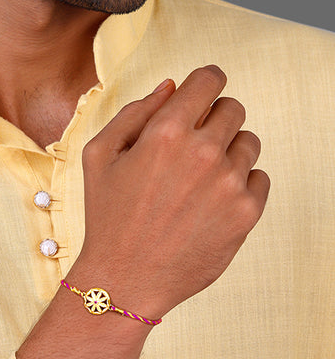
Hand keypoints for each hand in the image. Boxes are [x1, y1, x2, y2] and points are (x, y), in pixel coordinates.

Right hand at [69, 65, 269, 319]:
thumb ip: (134, 113)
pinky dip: (239, 184)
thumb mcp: (99, 157)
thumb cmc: (108, 218)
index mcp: (166, 132)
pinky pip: (259, 178)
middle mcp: (204, 152)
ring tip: (197, 182)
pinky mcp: (246, 213)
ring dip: (227, 153)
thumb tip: (170, 86)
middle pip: (233, 108)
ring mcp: (230, 184)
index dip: (203, 84)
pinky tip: (210, 203)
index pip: (209, 79)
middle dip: (213, 120)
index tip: (200, 97)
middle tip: (190, 149)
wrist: (125, 279)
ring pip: (249, 142)